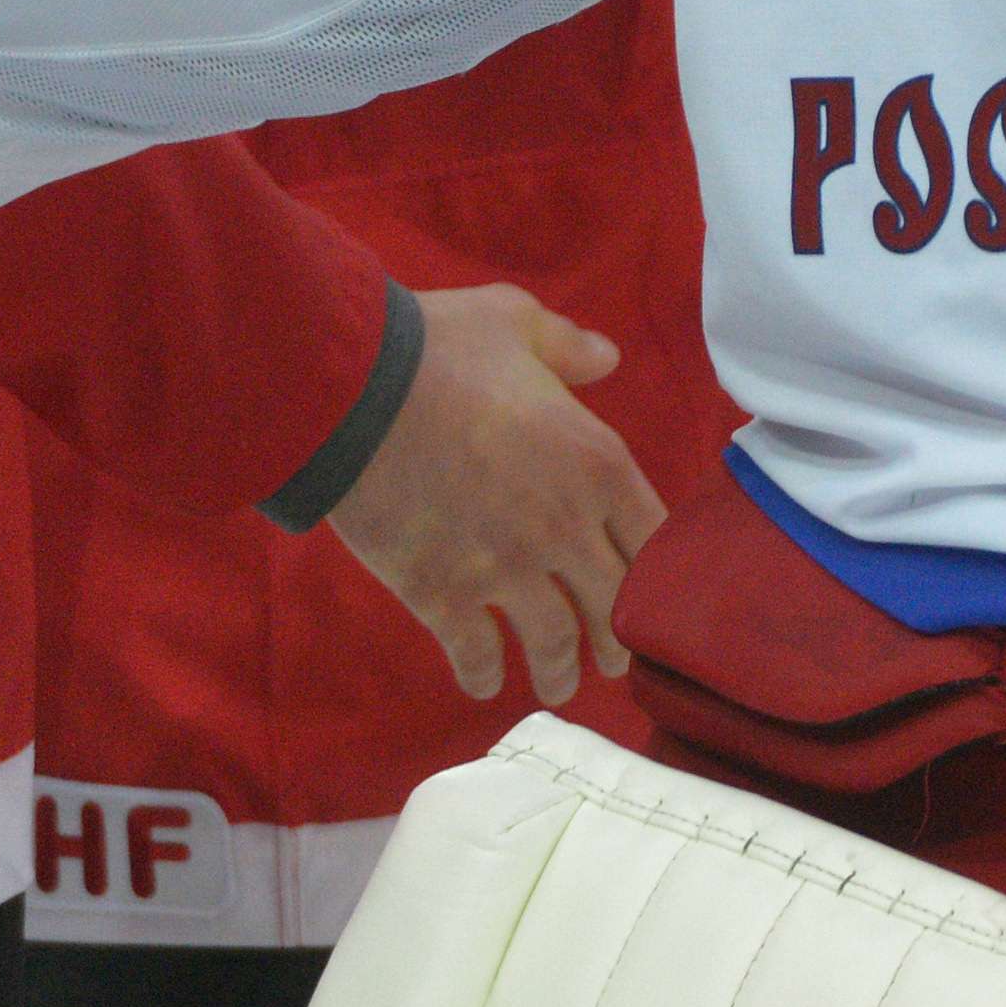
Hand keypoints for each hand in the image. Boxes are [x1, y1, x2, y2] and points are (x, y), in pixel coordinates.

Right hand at [323, 290, 664, 704]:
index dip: (651, 570)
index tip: (642, 589)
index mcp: (596, 461)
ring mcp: (505, 569)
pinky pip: (475, 654)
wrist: (353, 392)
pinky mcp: (444, 596)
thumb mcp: (516, 320)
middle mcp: (565, 526)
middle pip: (612, 606)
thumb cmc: (438, 347)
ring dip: (558, 672)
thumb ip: (567, 346)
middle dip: (613, 639)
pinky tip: (481, 683)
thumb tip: (606, 356)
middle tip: (608, 657)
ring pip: (553, 644)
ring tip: (556, 686)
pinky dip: (482, 676)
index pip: (652, 537)